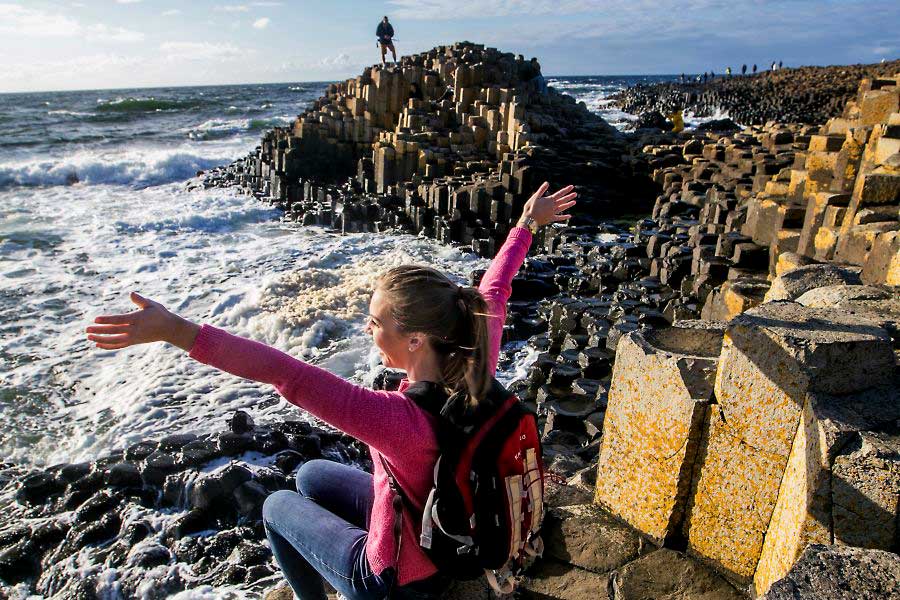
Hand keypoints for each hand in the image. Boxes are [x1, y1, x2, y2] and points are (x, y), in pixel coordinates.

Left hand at [85, 292, 199, 351]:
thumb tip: (131, 294)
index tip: (96, 319)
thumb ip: (140, 300)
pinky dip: (108, 346)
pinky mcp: (133, 342)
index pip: (119, 320)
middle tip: (86, 330)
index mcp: (138, 319)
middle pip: (114, 331)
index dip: (107, 320)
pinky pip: (119, 345)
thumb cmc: (160, 314)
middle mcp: (134, 329)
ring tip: (89, 337)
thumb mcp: (152, 305)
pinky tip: (98, 345)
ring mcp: (133, 337)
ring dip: (101, 339)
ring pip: (114, 340)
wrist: (169, 329)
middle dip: (100, 331)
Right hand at [519, 182, 577, 226]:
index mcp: (549, 200)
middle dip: (569, 197)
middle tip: (575, 194)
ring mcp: (552, 213)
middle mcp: (552, 206)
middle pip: (563, 200)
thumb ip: (541, 190)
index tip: (572, 187)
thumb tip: (547, 182)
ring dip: (568, 205)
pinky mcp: (551, 219)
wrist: (529, 220)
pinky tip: (569, 216)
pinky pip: (559, 218)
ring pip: (562, 208)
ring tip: (574, 202)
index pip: (560, 193)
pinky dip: (564, 217)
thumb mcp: (535, 197)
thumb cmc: (530, 207)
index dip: (566, 190)